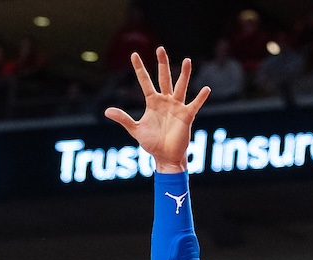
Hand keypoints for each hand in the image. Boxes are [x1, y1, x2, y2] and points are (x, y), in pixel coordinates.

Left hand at [102, 47, 208, 171]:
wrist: (165, 157)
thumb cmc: (152, 143)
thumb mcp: (135, 130)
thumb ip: (123, 119)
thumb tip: (106, 111)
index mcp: (153, 102)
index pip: (145, 81)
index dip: (139, 69)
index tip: (134, 55)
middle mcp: (166, 101)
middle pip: (164, 78)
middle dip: (162, 64)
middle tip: (160, 49)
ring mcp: (177, 107)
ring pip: (181, 86)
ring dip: (184, 74)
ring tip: (187, 60)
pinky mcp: (187, 116)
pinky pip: (194, 105)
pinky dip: (200, 98)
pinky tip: (206, 89)